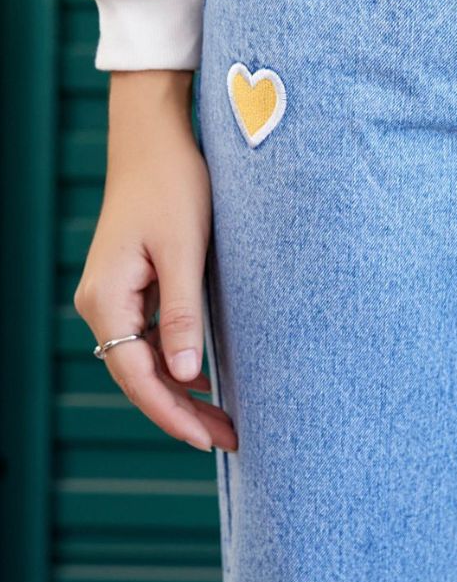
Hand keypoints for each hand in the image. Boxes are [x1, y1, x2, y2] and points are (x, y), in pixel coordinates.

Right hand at [73, 70, 235, 453]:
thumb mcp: (185, 250)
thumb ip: (182, 314)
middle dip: (181, 414)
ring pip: (144, 363)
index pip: (136, 376)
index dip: (172, 414)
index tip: (208, 441)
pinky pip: (148, 342)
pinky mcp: (130, 288)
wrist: (155, 139)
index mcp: (107, 299)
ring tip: (224, 424)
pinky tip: (205, 384)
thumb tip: (186, 377)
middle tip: (230, 442)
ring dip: (181, 394)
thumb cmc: (174, 185)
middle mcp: (101, 304)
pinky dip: (176, 367)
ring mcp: (113, 298)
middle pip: (138, 378)